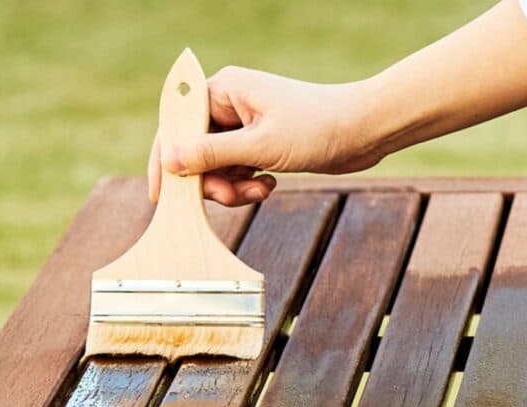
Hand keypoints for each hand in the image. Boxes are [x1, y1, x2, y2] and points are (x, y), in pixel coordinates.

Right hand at [149, 67, 382, 206]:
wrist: (365, 130)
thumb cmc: (316, 128)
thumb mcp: (259, 146)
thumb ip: (211, 154)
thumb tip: (169, 160)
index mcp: (223, 90)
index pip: (177, 125)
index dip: (166, 160)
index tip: (161, 197)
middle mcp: (230, 104)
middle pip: (195, 151)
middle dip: (210, 180)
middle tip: (230, 196)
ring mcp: (245, 125)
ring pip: (217, 166)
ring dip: (232, 187)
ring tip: (260, 191)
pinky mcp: (261, 143)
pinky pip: (237, 170)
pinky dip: (247, 185)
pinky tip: (268, 186)